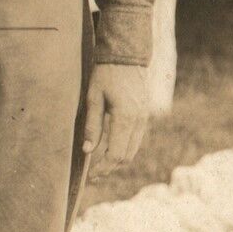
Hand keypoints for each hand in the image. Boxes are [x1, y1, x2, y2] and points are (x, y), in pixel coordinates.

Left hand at [82, 63, 148, 181]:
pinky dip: (124, 147)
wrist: (126, 55)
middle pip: (127, 156)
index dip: (103, 168)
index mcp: (126, 118)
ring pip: (133, 149)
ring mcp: (144, 118)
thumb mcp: (93, 98)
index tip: (91, 176)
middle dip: (110, 168)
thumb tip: (88, 151)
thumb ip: (92, 126)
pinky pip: (136, 138)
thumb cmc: (106, 74)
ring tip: (100, 164)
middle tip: (94, 174)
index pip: (116, 154)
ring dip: (118, 159)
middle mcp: (139, 121)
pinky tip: (110, 147)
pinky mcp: (144, 114)